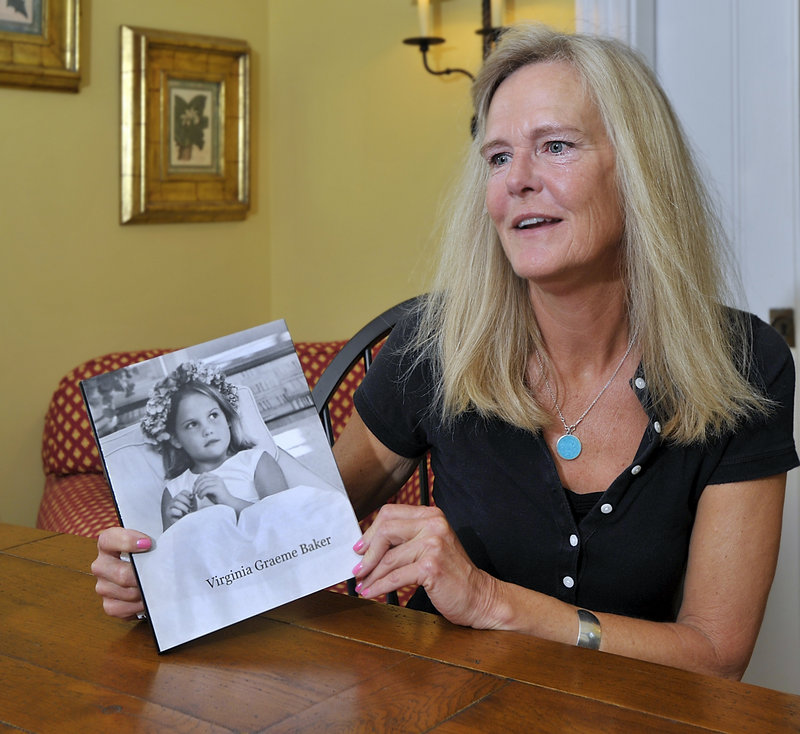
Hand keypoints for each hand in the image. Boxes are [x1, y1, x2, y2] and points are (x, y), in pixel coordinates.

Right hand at [90, 527, 150, 619]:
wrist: (149, 568)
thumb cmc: (151, 551)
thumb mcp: (152, 538)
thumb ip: (154, 538)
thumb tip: (163, 548)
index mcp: (108, 543)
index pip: (109, 540)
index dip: (127, 541)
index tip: (148, 543)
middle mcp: (102, 565)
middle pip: (121, 574)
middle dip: (144, 576)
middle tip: (159, 573)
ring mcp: (103, 586)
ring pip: (126, 593)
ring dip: (145, 591)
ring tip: (155, 585)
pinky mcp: (109, 604)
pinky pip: (122, 609)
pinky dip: (139, 605)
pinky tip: (146, 597)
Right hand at [164, 489, 194, 522]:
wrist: (185, 524)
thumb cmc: (190, 514)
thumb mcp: (193, 506)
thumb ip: (193, 500)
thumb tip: (195, 495)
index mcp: (180, 498)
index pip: (183, 492)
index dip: (189, 495)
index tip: (193, 499)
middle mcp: (174, 501)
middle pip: (178, 496)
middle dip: (187, 501)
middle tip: (192, 506)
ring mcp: (170, 507)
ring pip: (175, 503)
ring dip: (184, 507)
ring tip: (188, 511)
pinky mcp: (168, 514)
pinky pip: (173, 511)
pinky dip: (179, 512)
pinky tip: (182, 515)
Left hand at [193, 473, 233, 505]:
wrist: (228, 503)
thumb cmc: (219, 497)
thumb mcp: (210, 490)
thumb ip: (204, 486)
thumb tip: (195, 486)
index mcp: (216, 477)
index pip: (204, 474)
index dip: (197, 480)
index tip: (195, 487)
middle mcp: (217, 478)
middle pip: (202, 479)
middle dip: (196, 486)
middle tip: (194, 492)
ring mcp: (218, 483)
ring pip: (203, 484)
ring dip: (198, 490)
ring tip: (198, 496)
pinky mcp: (218, 488)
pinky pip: (206, 489)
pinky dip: (201, 494)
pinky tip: (201, 497)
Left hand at [352, 504, 500, 628]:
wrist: (479, 596)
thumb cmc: (452, 573)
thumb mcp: (431, 545)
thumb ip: (407, 539)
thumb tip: (368, 546)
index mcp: (431, 515)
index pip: (390, 513)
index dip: (370, 531)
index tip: (359, 548)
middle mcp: (433, 525)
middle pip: (386, 531)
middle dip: (367, 553)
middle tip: (357, 569)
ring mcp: (433, 545)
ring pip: (389, 558)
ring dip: (371, 574)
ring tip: (361, 585)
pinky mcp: (431, 567)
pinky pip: (395, 577)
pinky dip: (379, 586)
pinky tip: (372, 592)